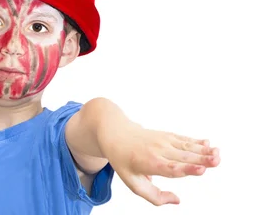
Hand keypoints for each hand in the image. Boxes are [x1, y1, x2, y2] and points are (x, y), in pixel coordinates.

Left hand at [100, 123, 220, 205]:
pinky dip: (197, 141)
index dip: (187, 168)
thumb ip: (154, 196)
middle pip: (182, 156)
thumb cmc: (124, 161)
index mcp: (148, 163)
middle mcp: (157, 150)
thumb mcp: (133, 183)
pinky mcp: (167, 135)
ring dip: (203, 150)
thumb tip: (177, 200)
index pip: (170, 168)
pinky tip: (208, 143)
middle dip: (201, 158)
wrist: (115, 134)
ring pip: (186, 146)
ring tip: (218, 153)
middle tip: (217, 161)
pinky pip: (184, 139)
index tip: (201, 169)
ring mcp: (162, 141)